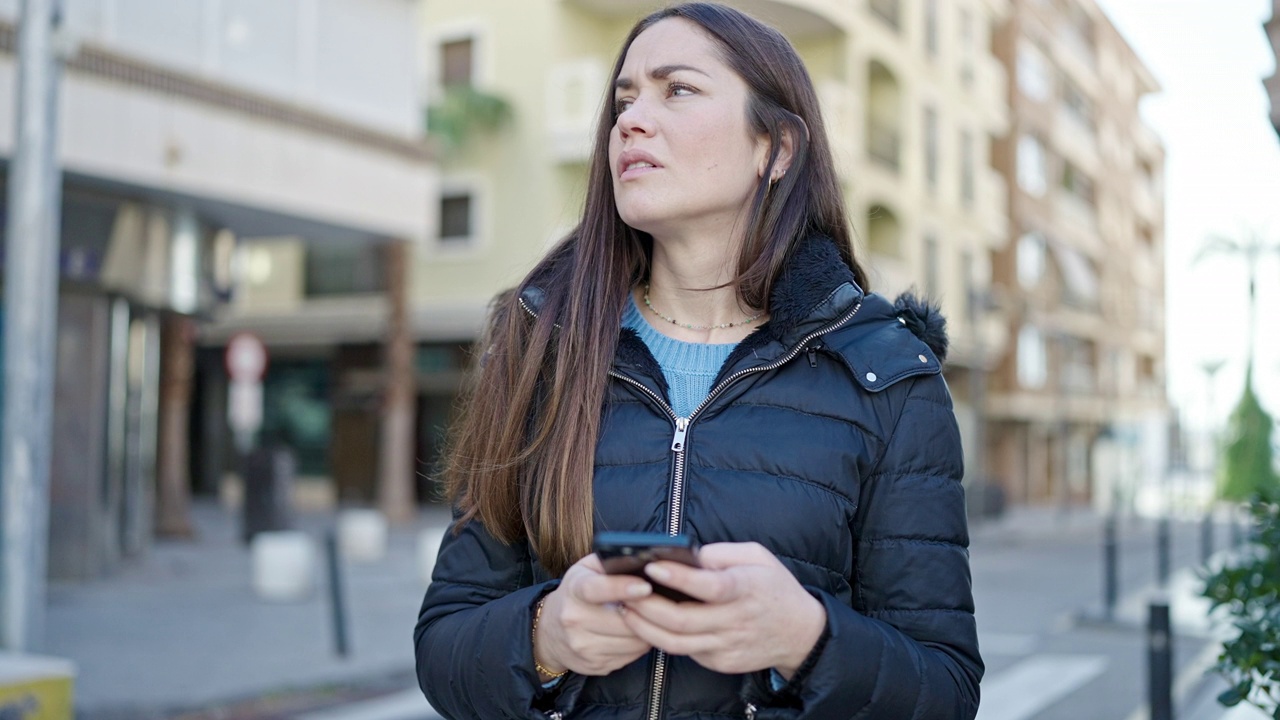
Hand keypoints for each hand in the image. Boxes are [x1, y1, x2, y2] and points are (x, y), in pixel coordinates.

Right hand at [534, 554, 653, 676]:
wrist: (550, 632)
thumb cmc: (577, 594)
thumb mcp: (585, 570)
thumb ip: (609, 562)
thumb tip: (642, 558)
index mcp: (574, 590)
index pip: (596, 589)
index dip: (621, 588)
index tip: (645, 586)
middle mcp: (574, 620)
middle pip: (621, 621)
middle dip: (646, 613)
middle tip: (660, 603)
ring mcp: (583, 646)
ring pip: (631, 641)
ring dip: (647, 629)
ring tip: (650, 617)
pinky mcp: (594, 665)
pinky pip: (631, 656)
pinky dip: (640, 644)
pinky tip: (638, 632)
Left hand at [619, 542, 826, 677]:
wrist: (800, 633)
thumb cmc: (774, 587)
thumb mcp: (757, 556)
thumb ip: (722, 552)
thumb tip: (686, 554)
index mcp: (746, 589)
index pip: (709, 587)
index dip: (679, 578)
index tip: (652, 567)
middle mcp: (736, 621)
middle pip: (683, 620)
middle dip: (647, 606)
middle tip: (624, 591)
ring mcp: (727, 646)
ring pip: (676, 643)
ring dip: (645, 627)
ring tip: (625, 608)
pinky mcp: (721, 662)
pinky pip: (685, 651)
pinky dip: (661, 638)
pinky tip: (646, 623)